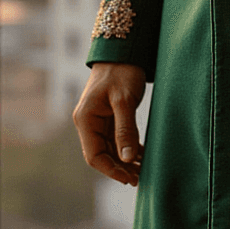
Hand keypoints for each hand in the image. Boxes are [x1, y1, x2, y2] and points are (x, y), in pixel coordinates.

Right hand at [73, 62, 146, 186]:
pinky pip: (116, 140)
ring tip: (143, 170)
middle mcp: (88, 123)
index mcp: (85, 119)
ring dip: (124, 161)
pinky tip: (142, 156)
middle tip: (140, 178)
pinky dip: (128, 149)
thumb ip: (125, 129)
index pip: (94, 155)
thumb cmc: (122, 71)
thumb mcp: (124, 100)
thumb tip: (126, 158)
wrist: (122, 51)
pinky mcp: (108, 117)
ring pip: (109, 149)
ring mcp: (98, 121)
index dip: (111, 170)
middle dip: (119, 168)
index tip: (130, 178)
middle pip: (101, 155)